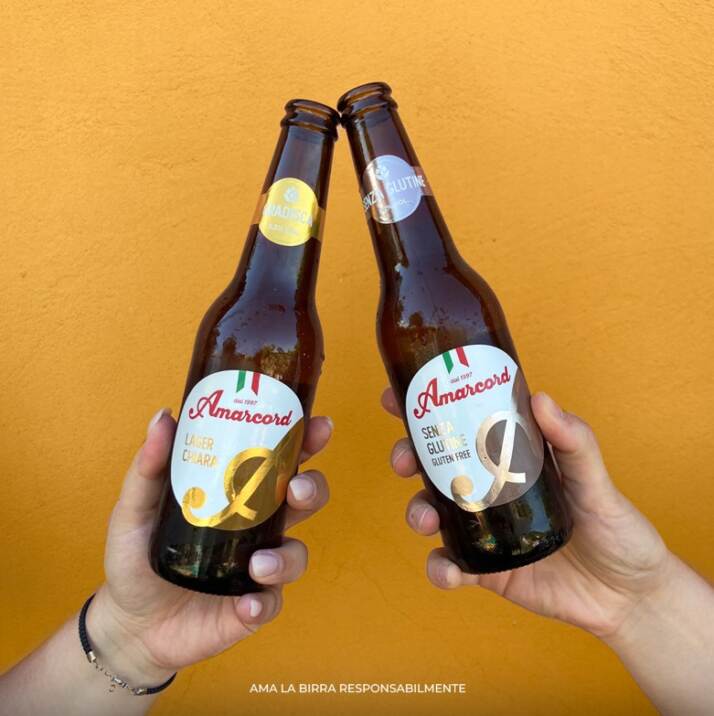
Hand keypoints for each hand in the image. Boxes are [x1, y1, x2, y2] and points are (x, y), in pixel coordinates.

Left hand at [87, 409, 331, 684]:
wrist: (126, 623)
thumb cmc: (135, 556)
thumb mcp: (135, 508)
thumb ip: (148, 467)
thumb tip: (163, 416)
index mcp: (239, 492)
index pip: (281, 460)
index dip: (306, 441)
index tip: (318, 426)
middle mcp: (257, 525)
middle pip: (304, 499)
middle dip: (312, 488)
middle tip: (296, 488)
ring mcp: (258, 566)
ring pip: (297, 553)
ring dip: (286, 556)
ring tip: (258, 564)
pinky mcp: (252, 606)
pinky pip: (272, 603)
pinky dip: (263, 602)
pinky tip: (247, 604)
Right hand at [383, 387, 672, 639]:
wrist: (629, 597)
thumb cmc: (616, 529)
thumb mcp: (596, 480)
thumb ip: (573, 442)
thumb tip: (541, 399)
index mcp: (510, 458)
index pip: (463, 424)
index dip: (426, 409)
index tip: (396, 396)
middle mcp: (490, 488)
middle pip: (435, 464)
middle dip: (408, 457)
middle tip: (403, 459)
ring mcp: (485, 530)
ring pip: (433, 512)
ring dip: (417, 511)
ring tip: (427, 518)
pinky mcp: (486, 570)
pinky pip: (450, 566)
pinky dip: (440, 568)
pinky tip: (449, 571)